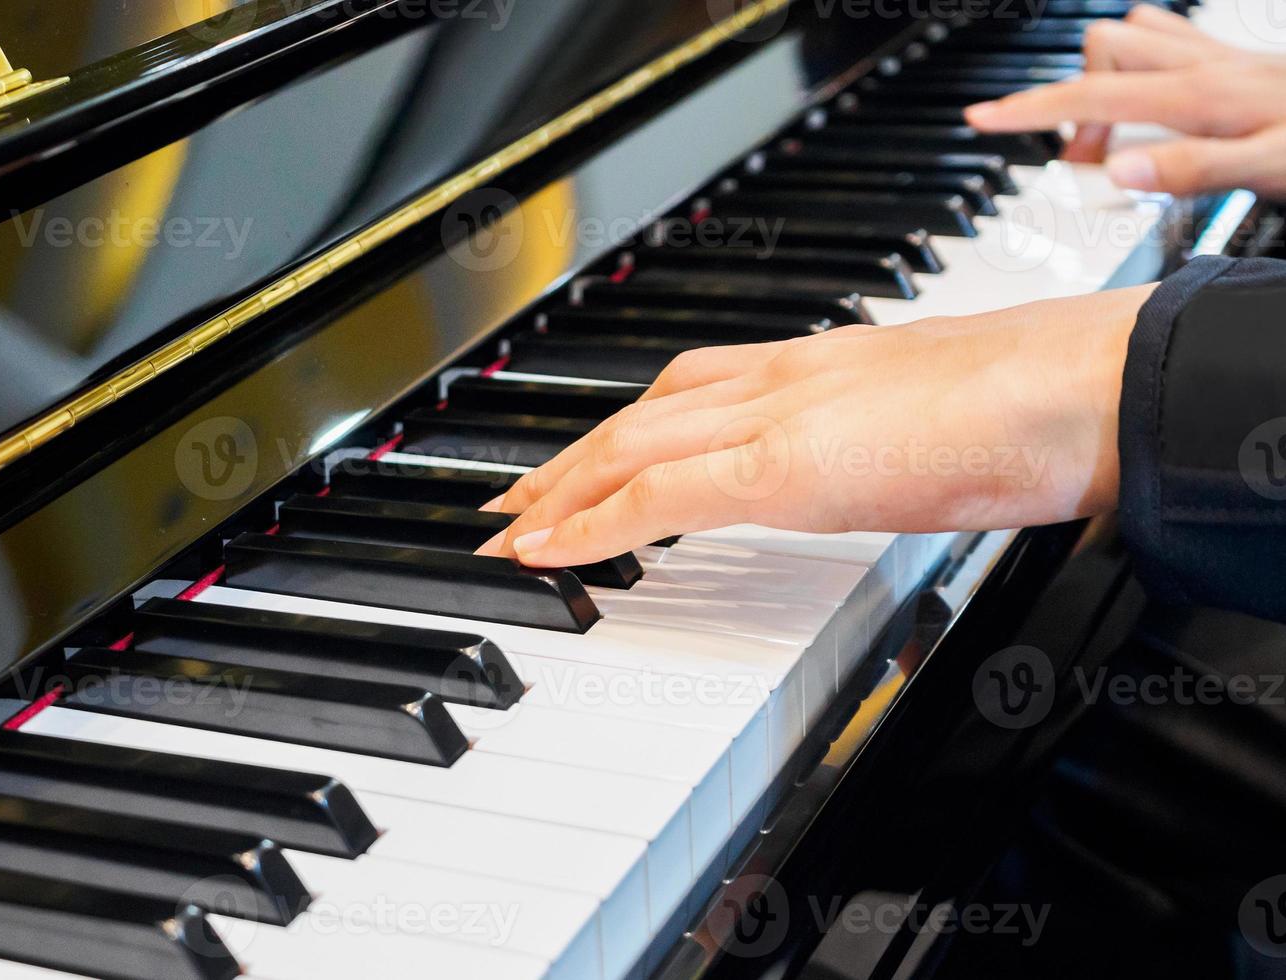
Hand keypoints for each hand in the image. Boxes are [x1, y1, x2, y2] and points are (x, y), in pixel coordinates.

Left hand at [476, 285, 1154, 567]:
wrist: (1077, 386)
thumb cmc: (1028, 405)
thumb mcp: (926, 419)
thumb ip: (874, 439)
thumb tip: (860, 472)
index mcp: (813, 367)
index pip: (685, 391)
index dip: (623, 428)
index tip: (582, 461)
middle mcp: (779, 378)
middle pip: (639, 416)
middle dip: (569, 460)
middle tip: (515, 498)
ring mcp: (777, 416)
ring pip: (631, 445)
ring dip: (562, 487)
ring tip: (515, 526)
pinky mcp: (785, 465)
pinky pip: (660, 494)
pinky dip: (594, 519)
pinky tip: (549, 544)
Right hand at [964, 5, 1285, 196]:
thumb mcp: (1268, 169)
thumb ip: (1188, 168)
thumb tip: (1112, 168)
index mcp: (1202, 96)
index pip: (1093, 95)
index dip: (1030, 109)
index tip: (984, 119)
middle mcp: (1206, 65)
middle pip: (1101, 53)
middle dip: (1074, 107)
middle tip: (1089, 163)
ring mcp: (1220, 58)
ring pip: (1131, 37)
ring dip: (1107, 82)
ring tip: (1118, 140)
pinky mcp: (1236, 61)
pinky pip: (1169, 42)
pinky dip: (1142, 71)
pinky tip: (1154, 110)